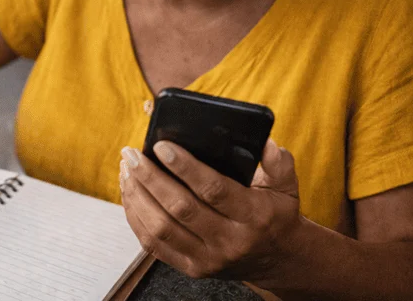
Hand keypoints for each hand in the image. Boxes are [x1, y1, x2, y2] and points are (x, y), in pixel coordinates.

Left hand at [119, 139, 301, 281]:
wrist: (278, 260)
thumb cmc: (275, 215)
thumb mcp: (286, 187)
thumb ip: (278, 163)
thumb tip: (266, 144)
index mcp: (253, 216)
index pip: (213, 190)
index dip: (184, 166)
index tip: (160, 145)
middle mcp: (230, 241)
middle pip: (180, 209)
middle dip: (150, 178)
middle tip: (131, 155)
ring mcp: (208, 259)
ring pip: (161, 228)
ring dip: (137, 196)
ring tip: (126, 170)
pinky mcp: (191, 268)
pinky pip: (153, 245)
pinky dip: (135, 217)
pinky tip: (130, 193)